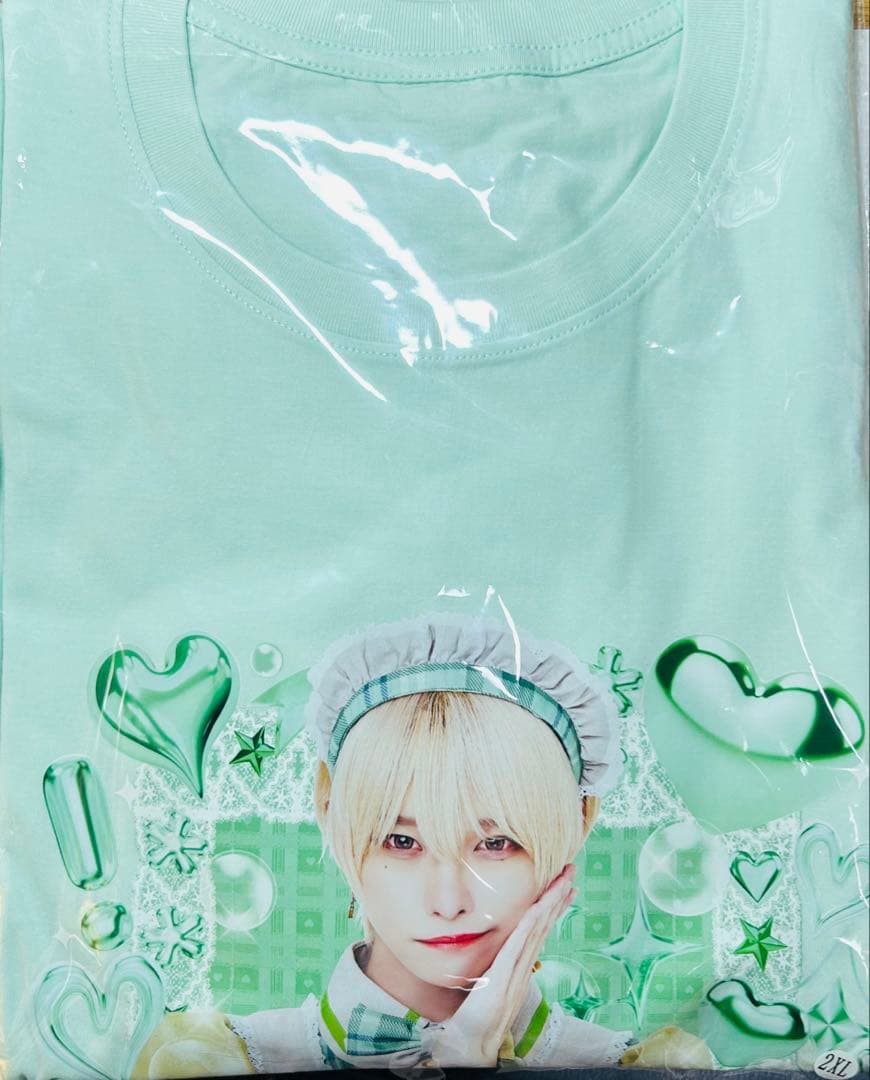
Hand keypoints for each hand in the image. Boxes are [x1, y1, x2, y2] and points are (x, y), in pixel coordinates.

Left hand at [425, 864, 576, 1067]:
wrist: (473, 1047)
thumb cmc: (476, 1019)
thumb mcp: (490, 985)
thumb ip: (498, 968)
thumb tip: (501, 953)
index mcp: (520, 967)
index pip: (540, 930)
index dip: (553, 907)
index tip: (565, 887)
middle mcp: (523, 968)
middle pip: (544, 925)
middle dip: (558, 896)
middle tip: (570, 871)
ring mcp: (516, 974)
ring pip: (537, 932)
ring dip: (550, 904)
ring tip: (563, 882)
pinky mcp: (502, 980)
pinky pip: (518, 948)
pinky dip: (530, 926)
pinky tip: (537, 908)